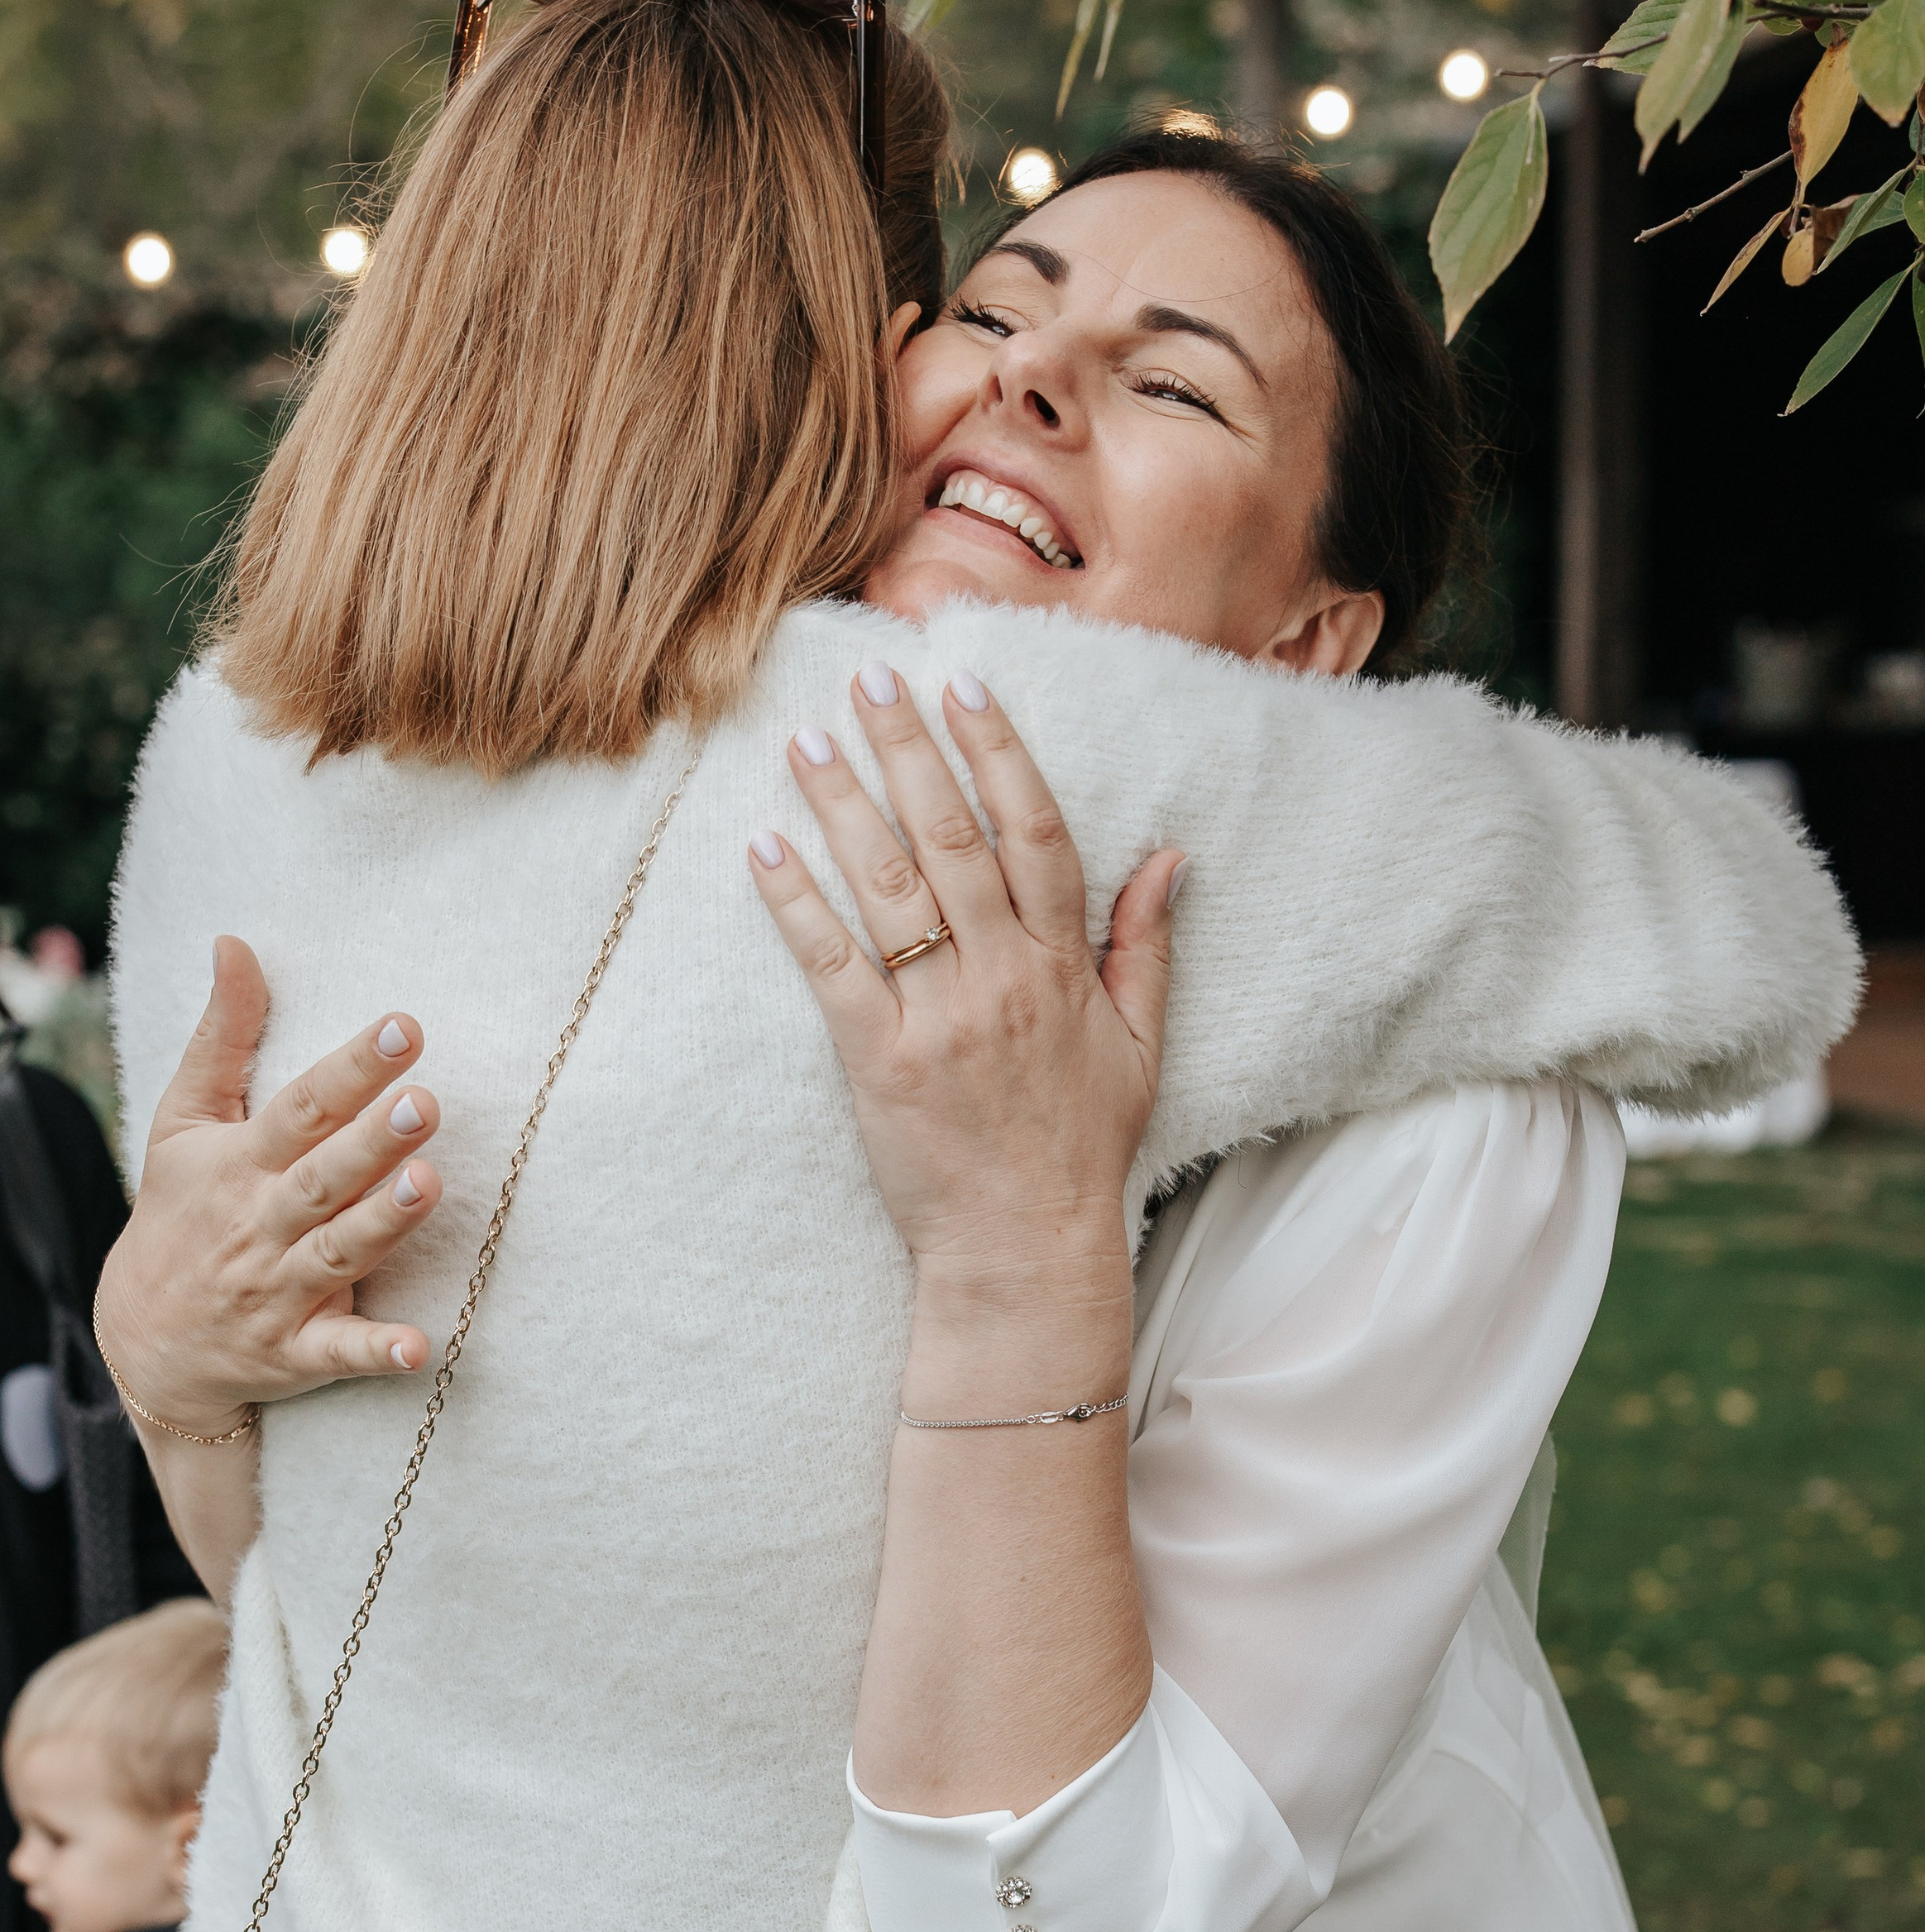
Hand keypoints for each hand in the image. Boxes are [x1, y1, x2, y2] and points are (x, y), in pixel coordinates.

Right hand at [95, 937, 445, 1435]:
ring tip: (429, 1185)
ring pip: (337, 1254)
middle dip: (370, 1143)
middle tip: (424, 1104)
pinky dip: (376, 1351)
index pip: (301, 1107)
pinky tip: (421, 1346)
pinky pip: (337, 1353)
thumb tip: (235, 943)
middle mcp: (260, 1224)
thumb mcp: (184, 1122)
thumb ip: (221, 1036)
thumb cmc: (179, 1211)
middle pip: (321, 1178)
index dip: (352, 1068)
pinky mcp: (294, 1352)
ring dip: (382, 1224)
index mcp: (241, 1162)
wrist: (143, 1339)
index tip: (403, 1026)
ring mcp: (278, 1291)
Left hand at [748, 661, 1179, 1291]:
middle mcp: (1003, 979)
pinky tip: (764, 848)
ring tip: (807, 742)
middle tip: (868, 681)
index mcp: (1063, 968)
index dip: (998, 754)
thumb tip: (1168, 856)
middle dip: (907, 751)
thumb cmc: (1079, 1150)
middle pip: (950, 840)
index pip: (1034, 834)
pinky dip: (796, 906)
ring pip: (888, 889)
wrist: (1026, 1250)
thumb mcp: (1141, 1047)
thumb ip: (1146, 946)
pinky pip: (832, 967)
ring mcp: (939, 1020)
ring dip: (844, 807)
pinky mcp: (879, 1063)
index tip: (963, 687)